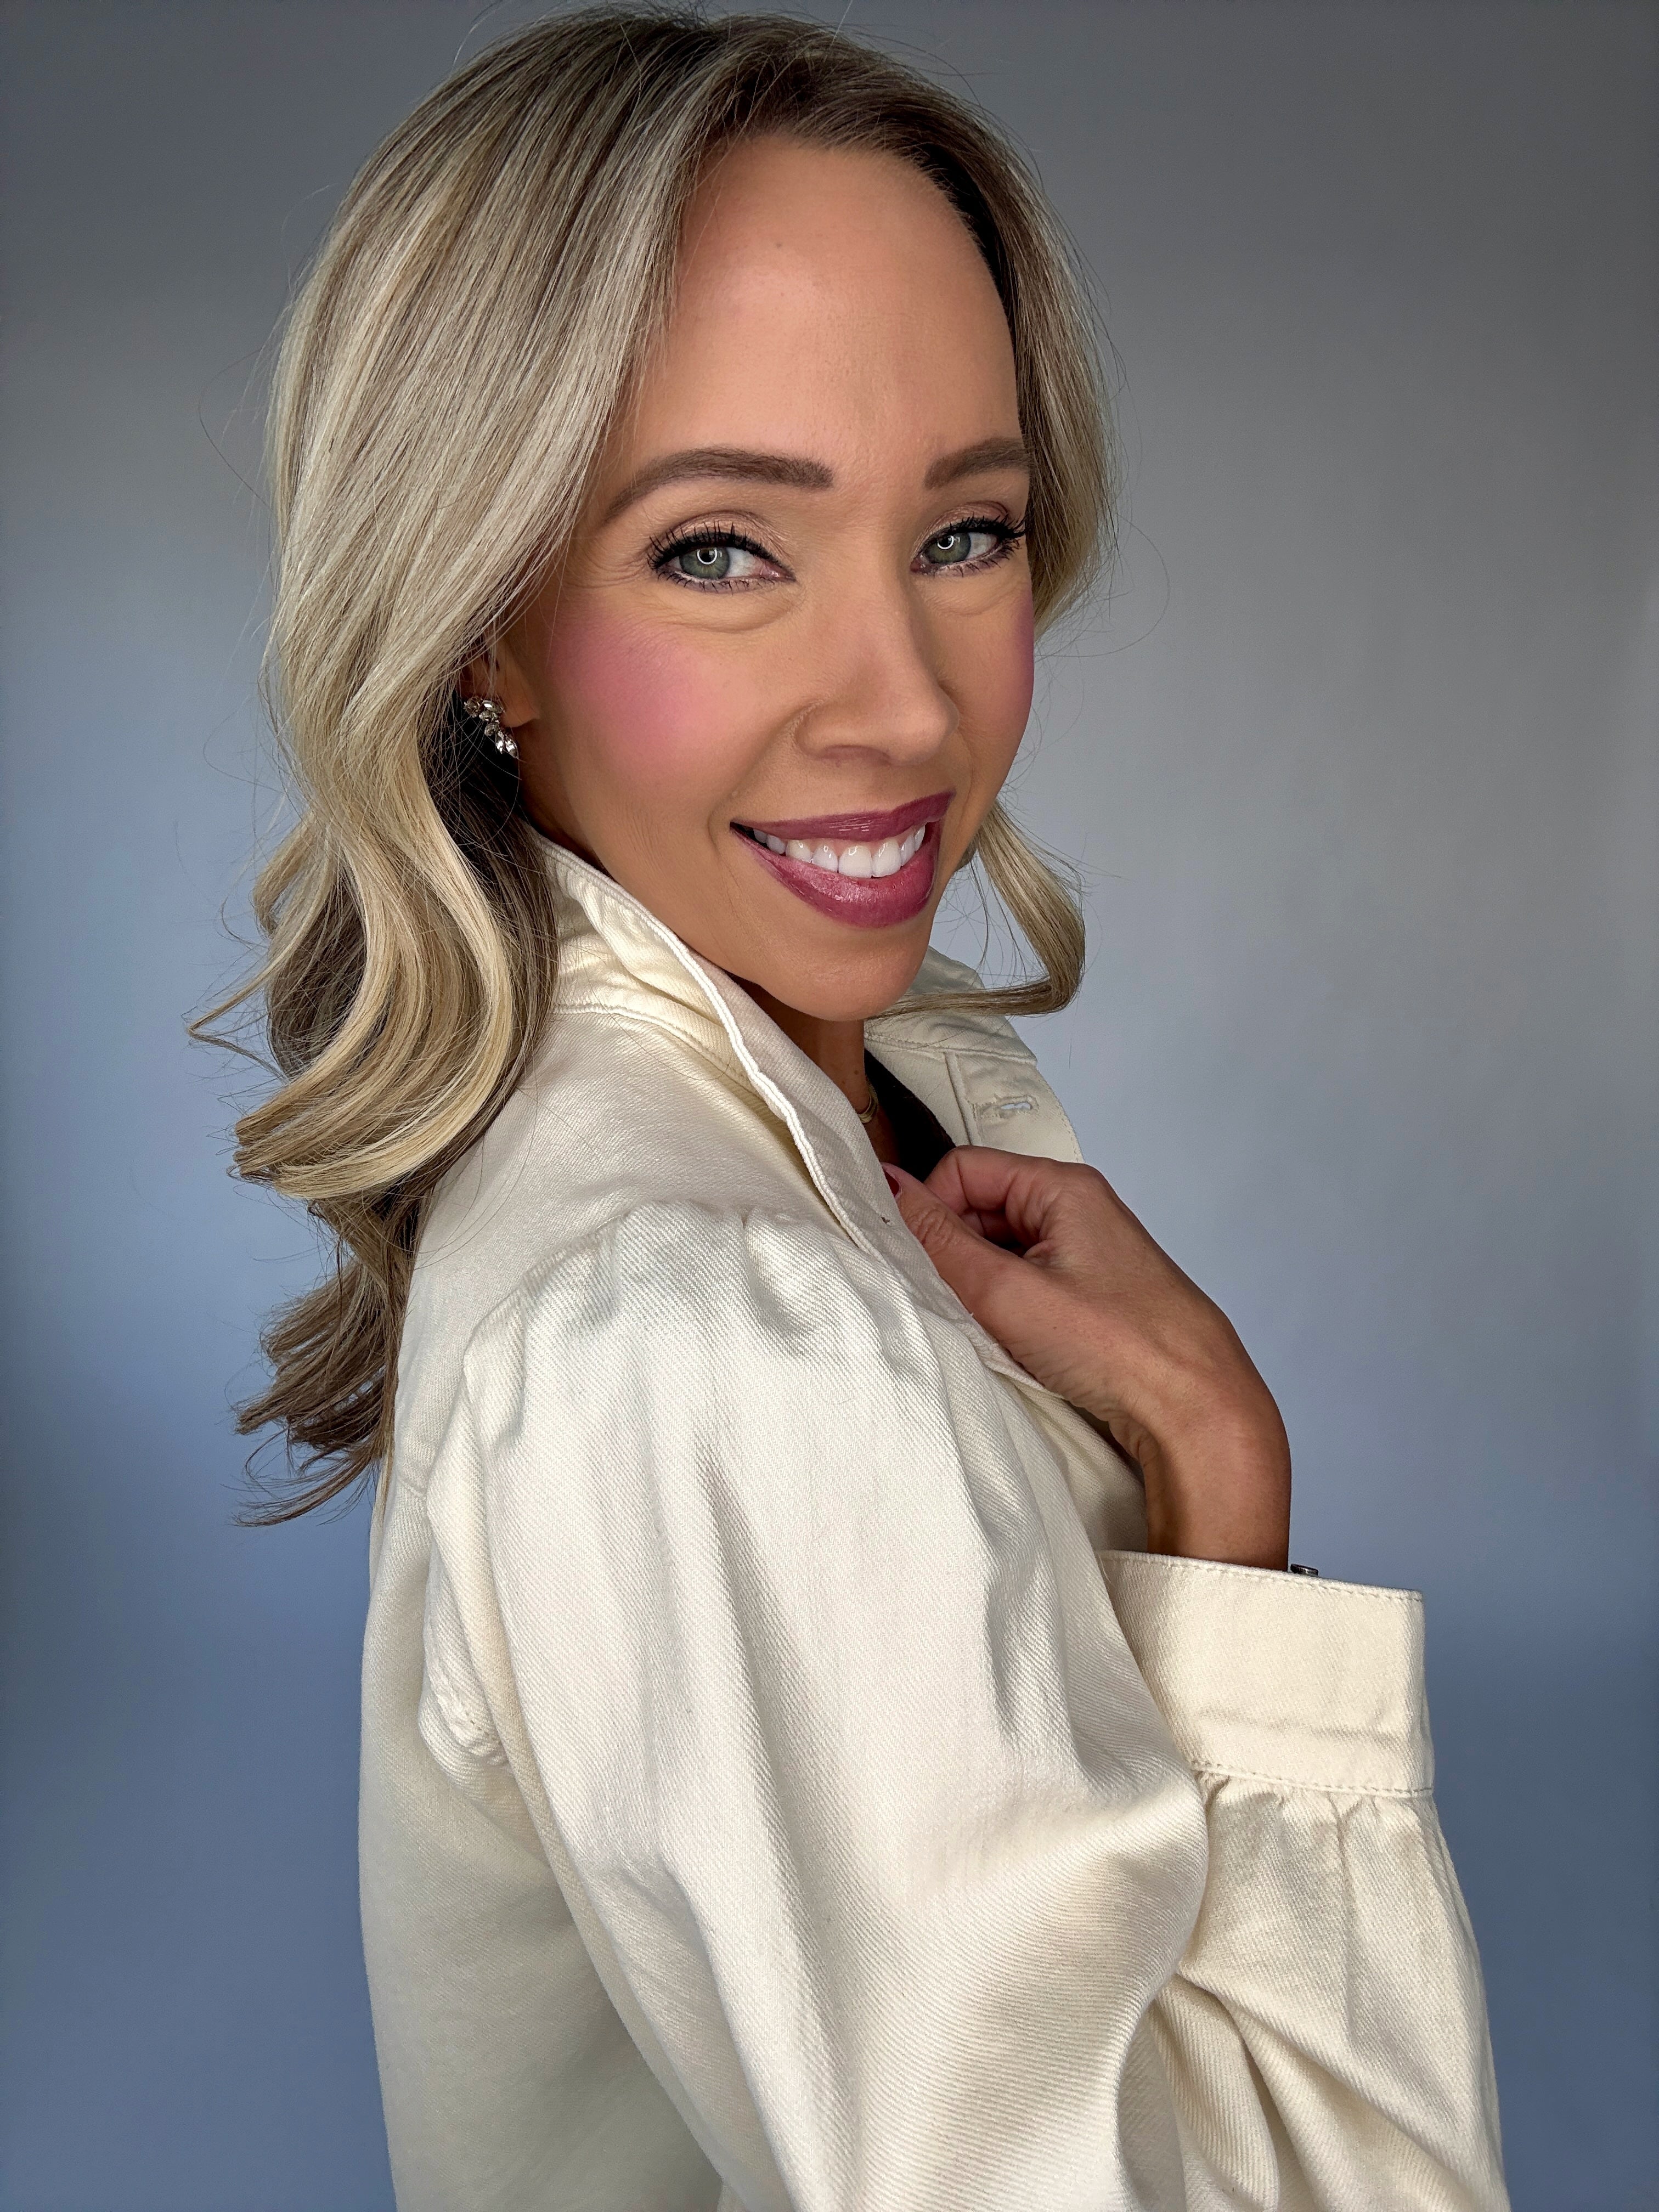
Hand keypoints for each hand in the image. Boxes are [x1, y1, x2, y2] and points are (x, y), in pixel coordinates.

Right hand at [884, 1149, 1291, 1569]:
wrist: (1197, 1411)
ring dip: (979, 1285)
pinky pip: (1029, 1282)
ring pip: (1002, 1249)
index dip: (928, 1211)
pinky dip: (1008, 1308)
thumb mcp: (1007, 1291)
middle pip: (981, 1207)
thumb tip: (888, 1188)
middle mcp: (1078, 1208)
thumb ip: (940, 1240)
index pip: (963, 1169)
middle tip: (948, 1302)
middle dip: (953, 1252)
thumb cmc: (1118, 1346)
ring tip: (985, 1327)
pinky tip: (1012, 1343)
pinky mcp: (1095, 1294)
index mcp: (1063, 1186)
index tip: (911, 1261)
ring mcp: (1089, 1252)